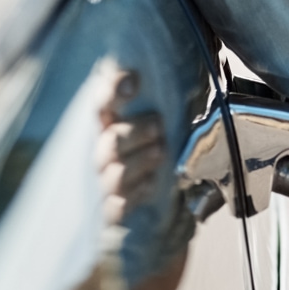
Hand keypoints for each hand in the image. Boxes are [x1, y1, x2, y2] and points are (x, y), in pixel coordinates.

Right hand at [95, 66, 165, 222]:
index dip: (111, 90)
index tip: (133, 81)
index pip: (102, 103)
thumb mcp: (165, 131)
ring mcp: (105, 187)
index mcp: (112, 128)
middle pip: (110, 140)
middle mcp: (103, 156)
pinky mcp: (112, 215)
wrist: (159, 221)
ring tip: (160, 152)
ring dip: (140, 160)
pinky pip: (118, 206)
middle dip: (135, 132)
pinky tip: (153, 185)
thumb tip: (186, 68)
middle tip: (159, 126)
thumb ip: (165, 106)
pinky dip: (136, 193)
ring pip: (114, 173)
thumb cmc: (162, 164)